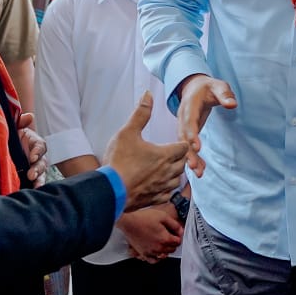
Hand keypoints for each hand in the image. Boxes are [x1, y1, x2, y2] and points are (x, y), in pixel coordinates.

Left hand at [16, 112, 49, 185]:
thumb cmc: (8, 137)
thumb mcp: (13, 128)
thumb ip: (19, 121)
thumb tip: (29, 116)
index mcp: (33, 143)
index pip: (41, 146)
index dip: (37, 151)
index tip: (31, 157)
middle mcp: (35, 156)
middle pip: (42, 162)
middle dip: (38, 169)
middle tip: (31, 175)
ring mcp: (32, 168)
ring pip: (41, 174)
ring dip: (39, 180)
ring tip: (35, 186)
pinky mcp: (27, 179)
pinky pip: (34, 183)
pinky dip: (34, 187)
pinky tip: (32, 191)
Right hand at [103, 92, 190, 211]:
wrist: (111, 190)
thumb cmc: (119, 161)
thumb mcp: (128, 132)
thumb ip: (141, 113)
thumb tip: (148, 95)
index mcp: (165, 155)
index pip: (184, 147)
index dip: (182, 143)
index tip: (177, 141)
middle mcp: (167, 172)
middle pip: (183, 163)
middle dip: (180, 157)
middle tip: (174, 153)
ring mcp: (162, 187)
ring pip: (177, 180)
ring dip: (175, 173)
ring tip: (168, 168)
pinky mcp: (154, 199)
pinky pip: (167, 194)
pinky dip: (166, 189)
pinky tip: (160, 185)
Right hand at [116, 203, 183, 261]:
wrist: (129, 222)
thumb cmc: (144, 218)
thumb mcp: (163, 216)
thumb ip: (175, 225)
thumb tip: (181, 231)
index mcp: (165, 239)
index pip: (178, 242)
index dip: (178, 236)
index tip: (176, 232)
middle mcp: (159, 248)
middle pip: (172, 249)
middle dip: (173, 242)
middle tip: (170, 235)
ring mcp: (151, 252)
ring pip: (164, 255)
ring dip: (166, 249)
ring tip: (163, 242)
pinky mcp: (143, 253)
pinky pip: (153, 260)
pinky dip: (157, 257)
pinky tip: (157, 252)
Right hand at [175, 74, 236, 176]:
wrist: (195, 87)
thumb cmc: (209, 87)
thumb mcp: (219, 86)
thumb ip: (225, 94)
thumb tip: (232, 105)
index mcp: (189, 104)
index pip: (189, 120)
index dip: (191, 134)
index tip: (197, 147)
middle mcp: (183, 116)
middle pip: (183, 136)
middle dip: (188, 151)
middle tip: (194, 166)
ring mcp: (183, 125)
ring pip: (183, 144)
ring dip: (190, 158)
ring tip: (198, 173)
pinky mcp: (186, 132)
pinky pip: (187, 146)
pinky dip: (193, 157)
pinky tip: (200, 169)